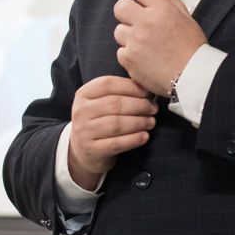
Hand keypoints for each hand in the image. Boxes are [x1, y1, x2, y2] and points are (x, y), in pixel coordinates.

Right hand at [68, 75, 157, 190]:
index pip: (108, 84)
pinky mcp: (92, 150)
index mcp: (83, 94)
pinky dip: (134, 139)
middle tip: (153, 108)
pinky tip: (145, 136)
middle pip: (114, 104)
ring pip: (117, 124)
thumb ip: (118, 91)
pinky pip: (117, 143)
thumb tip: (145, 85)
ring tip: (151, 122)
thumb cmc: (98, 121)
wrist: (82, 151)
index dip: (130, 87)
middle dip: (139, 105)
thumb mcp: (100, 102)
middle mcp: (80, 111)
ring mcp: (84, 132)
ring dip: (139, 122)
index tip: (147, 92)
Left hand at [112, 0, 207, 95]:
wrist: (192, 76)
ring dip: (128, 35)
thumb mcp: (187, 19)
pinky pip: (121, 51)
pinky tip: (144, 57)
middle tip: (135, 19)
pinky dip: (129, 54)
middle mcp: (145, 23)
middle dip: (126, 11)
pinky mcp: (129, 59)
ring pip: (119, 30)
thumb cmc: (192, 49)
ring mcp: (135, 42)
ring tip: (145, 43)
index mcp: (161, 10)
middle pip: (120, 7)